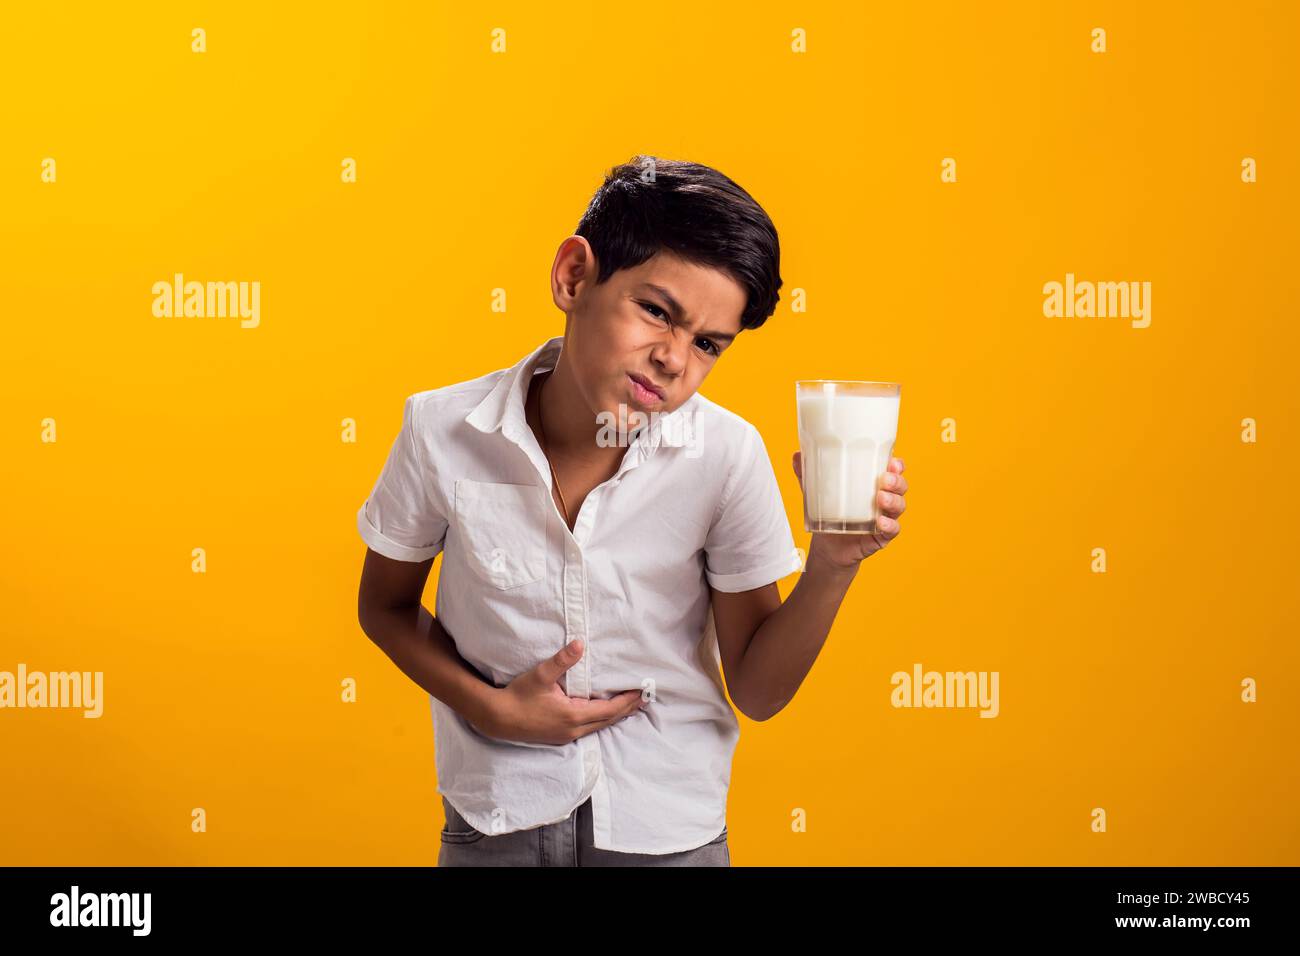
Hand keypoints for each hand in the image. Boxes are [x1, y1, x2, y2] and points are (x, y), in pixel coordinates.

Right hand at [475, 639, 646, 745]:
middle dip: (627, 709)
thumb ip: (562, 660)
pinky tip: (604, 715)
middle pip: (608, 720)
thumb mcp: (540, 675)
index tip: (641, 692)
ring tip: (631, 706)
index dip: (627, 701)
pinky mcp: (560, 737)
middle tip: (645, 699)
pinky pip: (589, 729)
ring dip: (616, 716)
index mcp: (573, 715)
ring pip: (599, 726)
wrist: (498, 718)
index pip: (609, 710)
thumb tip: (580, 643)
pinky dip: (602, 720)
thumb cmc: (518, 696)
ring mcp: (567, 736)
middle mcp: (573, 729)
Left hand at [793, 453, 907, 568]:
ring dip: (894, 500)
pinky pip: (893, 530)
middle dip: (897, 480)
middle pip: (901, 486)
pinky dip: (890, 525)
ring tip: (880, 497)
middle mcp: (885, 499)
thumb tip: (796, 455)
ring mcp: (886, 517)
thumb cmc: (829, 512)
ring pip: (899, 506)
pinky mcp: (882, 536)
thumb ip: (807, 474)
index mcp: (874, 483)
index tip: (892, 461)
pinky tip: (881, 522)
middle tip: (884, 478)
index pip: (894, 470)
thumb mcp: (817, 492)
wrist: (828, 546)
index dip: (897, 464)